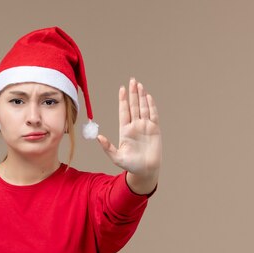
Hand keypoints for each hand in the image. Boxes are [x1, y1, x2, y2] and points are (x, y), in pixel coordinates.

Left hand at [97, 78, 161, 192]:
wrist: (145, 171)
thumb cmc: (130, 165)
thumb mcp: (116, 157)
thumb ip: (107, 147)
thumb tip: (98, 137)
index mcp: (125, 130)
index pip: (124, 111)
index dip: (123, 100)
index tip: (122, 89)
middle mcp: (135, 126)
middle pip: (134, 106)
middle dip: (133, 93)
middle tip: (132, 80)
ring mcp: (145, 127)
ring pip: (143, 108)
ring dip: (141, 96)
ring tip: (139, 85)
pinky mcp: (155, 130)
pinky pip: (153, 115)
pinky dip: (151, 106)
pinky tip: (148, 97)